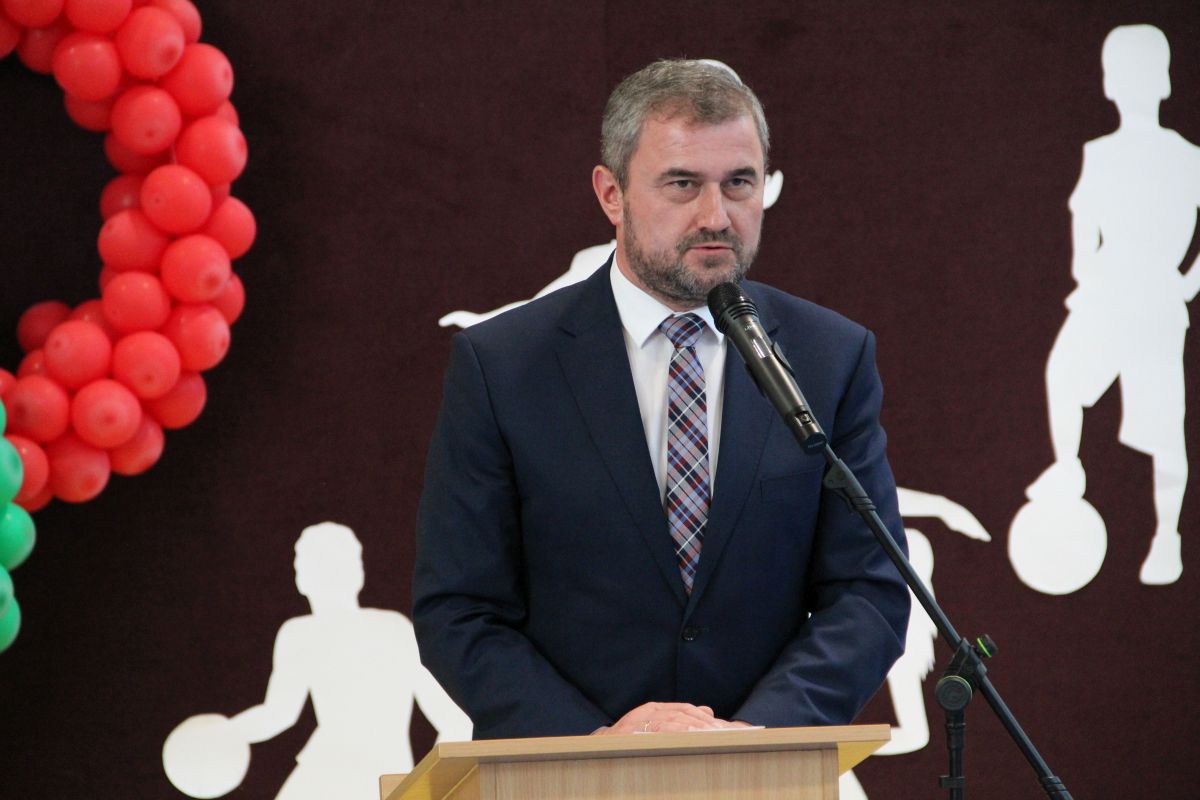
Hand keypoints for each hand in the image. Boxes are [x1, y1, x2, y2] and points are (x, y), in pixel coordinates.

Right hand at [596, 702, 740, 734]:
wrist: (599, 748)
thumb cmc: (629, 740)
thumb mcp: (654, 726)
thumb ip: (679, 719)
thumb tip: (708, 711)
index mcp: (653, 709)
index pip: (684, 709)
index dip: (704, 717)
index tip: (723, 727)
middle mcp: (647, 711)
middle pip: (681, 713)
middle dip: (704, 723)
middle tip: (723, 733)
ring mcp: (638, 721)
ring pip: (671, 721)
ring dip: (693, 728)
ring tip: (711, 736)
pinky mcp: (631, 732)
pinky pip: (657, 731)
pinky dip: (675, 733)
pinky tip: (689, 737)